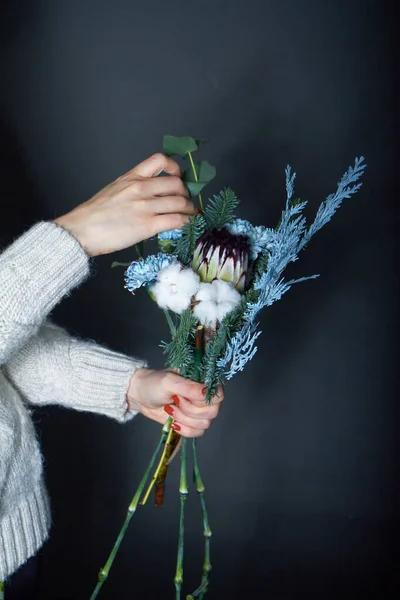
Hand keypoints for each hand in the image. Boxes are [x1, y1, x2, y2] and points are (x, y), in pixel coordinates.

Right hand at [54, 153, 195, 256]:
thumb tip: (152, 196)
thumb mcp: (114, 191)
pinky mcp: (147, 225)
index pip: (160, 160)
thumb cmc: (93, 215)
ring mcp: (144, 206)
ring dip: (190, 209)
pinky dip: (186, 222)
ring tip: (191, 215)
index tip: (178, 178)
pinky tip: (186, 225)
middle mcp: (140, 188)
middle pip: (176, 184)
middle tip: (186, 202)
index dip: (175, 168)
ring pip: (180, 202)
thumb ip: (133, 189)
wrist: (80, 231)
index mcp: (131, 177)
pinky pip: (176, 220)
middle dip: (186, 193)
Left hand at [127, 368, 223, 437]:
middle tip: (175, 401)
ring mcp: (199, 410)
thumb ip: (189, 387)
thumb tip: (207, 393)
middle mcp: (205, 396)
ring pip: (205, 424)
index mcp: (203, 380)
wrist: (139, 396)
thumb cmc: (153, 383)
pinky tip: (173, 422)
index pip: (218, 395)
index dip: (203, 400)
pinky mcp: (191, 422)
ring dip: (184, 419)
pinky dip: (184, 430)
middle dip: (190, 410)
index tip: (185, 396)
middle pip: (213, 412)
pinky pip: (198, 433)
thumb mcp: (169, 382)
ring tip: (170, 409)